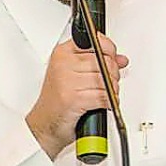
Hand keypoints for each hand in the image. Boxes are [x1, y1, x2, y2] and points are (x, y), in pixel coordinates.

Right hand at [26, 34, 127, 158]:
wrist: (44, 123)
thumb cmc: (58, 99)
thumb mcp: (75, 74)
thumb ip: (98, 62)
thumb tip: (121, 59)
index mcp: (62, 53)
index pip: (95, 41)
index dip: (109, 51)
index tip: (112, 58)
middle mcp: (63, 64)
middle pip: (104, 61)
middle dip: (113, 74)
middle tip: (110, 82)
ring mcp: (67, 81)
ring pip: (105, 79)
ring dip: (112, 89)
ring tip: (106, 94)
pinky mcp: (72, 99)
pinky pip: (103, 96)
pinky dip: (109, 101)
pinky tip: (103, 103)